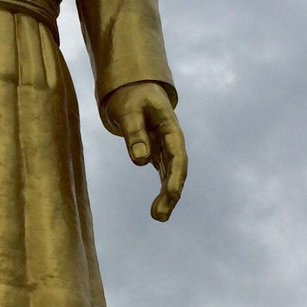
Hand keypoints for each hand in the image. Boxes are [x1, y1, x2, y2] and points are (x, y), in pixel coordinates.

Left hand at [103, 82, 186, 221]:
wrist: (134, 89)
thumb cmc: (130, 97)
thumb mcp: (129, 111)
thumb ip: (135, 134)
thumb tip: (140, 162)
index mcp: (169, 127)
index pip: (177, 155)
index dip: (175, 176)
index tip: (172, 194)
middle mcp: (172, 140)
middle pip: (177, 170)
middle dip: (171, 193)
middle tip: (159, 216)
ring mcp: (167, 148)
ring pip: (171, 176)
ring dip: (167, 197)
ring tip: (158, 218)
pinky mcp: (159, 154)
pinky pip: (164, 175)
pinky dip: (162, 191)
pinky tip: (158, 209)